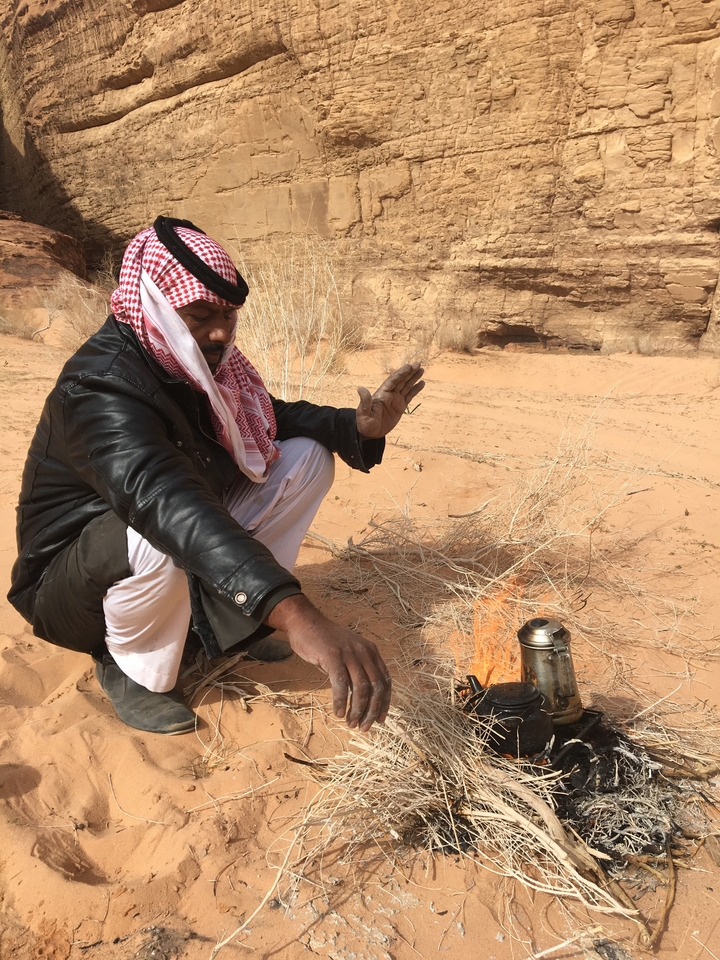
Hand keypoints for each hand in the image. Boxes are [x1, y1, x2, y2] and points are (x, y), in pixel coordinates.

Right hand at [265, 595, 391, 730]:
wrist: (305, 622)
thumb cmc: (325, 642)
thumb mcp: (349, 652)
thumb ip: (358, 670)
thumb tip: (364, 699)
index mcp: (371, 651)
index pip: (385, 681)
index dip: (384, 703)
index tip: (380, 719)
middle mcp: (363, 651)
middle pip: (376, 687)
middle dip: (372, 711)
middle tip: (364, 726)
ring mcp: (348, 653)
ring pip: (361, 688)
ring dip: (357, 709)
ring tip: (351, 723)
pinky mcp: (332, 655)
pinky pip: (340, 683)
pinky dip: (341, 700)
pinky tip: (338, 712)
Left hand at [356, 362, 424, 438]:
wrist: (370, 433)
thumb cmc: (365, 423)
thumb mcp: (363, 413)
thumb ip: (365, 401)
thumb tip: (360, 388)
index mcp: (382, 393)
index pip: (393, 381)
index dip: (400, 373)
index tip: (408, 366)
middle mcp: (389, 394)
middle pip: (401, 380)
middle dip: (409, 372)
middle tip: (418, 363)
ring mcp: (395, 400)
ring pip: (406, 386)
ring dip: (413, 378)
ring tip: (421, 369)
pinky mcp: (400, 406)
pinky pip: (409, 396)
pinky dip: (415, 389)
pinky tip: (422, 383)